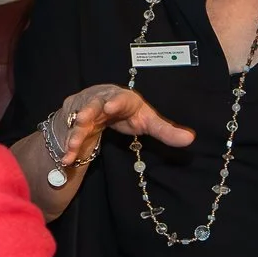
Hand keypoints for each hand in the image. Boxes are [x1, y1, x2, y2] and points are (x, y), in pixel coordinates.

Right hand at [57, 84, 194, 159]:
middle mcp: (101, 100)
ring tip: (72, 148)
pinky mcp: (73, 120)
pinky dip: (68, 146)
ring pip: (78, 121)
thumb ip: (166, 130)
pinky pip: (69, 133)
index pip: (119, 98)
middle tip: (82, 121)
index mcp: (122, 98)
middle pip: (93, 106)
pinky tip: (67, 159)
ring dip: (74, 134)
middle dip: (86, 113)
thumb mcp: (147, 121)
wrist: (103, 108)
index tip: (109, 108)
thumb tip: (190, 140)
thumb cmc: (128, 113)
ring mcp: (84, 109)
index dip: (114, 101)